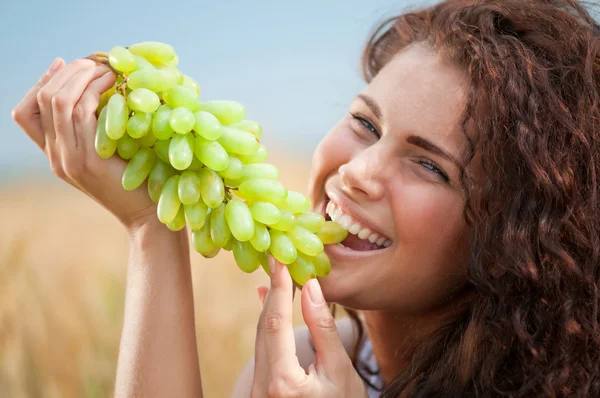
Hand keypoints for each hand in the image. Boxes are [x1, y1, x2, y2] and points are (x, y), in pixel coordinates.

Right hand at [12, 57, 157, 230]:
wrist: (150, 218)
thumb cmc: (140, 183)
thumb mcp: (112, 153)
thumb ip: (97, 130)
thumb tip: (99, 88)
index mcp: (56, 156)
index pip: (26, 114)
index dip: (42, 83)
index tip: (64, 64)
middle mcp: (57, 158)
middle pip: (42, 101)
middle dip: (66, 73)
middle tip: (92, 62)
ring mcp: (69, 160)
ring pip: (58, 102)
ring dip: (81, 76)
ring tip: (106, 68)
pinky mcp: (88, 160)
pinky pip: (82, 112)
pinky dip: (96, 90)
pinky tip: (115, 83)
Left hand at [251, 257, 367, 397]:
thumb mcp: (340, 371)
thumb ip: (323, 329)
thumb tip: (312, 288)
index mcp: (283, 382)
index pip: (276, 323)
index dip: (278, 289)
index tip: (280, 262)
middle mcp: (263, 387)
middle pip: (263, 328)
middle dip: (272, 293)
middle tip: (278, 262)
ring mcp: (258, 392)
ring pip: (260, 339)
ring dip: (269, 307)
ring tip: (275, 278)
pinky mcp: (261, 392)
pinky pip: (262, 350)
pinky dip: (268, 326)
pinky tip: (269, 306)